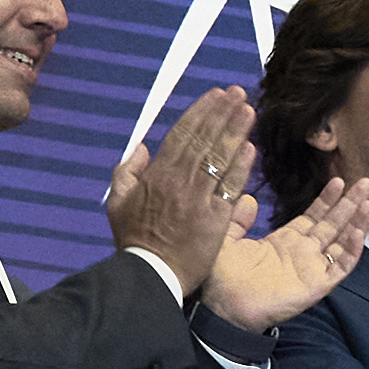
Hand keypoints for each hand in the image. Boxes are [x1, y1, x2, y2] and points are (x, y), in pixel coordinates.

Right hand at [107, 86, 263, 295]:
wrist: (150, 276)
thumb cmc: (135, 241)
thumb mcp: (117, 203)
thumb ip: (126, 171)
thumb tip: (141, 147)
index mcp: (155, 175)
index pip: (182, 135)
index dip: (200, 112)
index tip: (215, 95)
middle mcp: (178, 182)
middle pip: (204, 140)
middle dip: (222, 113)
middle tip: (238, 93)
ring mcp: (198, 199)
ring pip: (219, 158)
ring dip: (235, 131)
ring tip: (248, 110)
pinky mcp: (216, 219)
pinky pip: (230, 187)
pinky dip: (240, 166)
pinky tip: (251, 147)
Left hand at [201, 174, 368, 333]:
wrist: (225, 307)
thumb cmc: (223, 278)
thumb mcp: (226, 240)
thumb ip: (238, 219)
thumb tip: (248, 198)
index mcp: (285, 241)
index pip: (313, 216)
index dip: (327, 199)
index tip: (339, 180)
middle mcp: (303, 252)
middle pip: (333, 224)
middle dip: (350, 204)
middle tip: (367, 183)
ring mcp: (312, 268)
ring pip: (342, 242)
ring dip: (357, 223)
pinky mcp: (318, 285)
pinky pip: (340, 266)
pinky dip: (351, 250)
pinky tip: (359, 232)